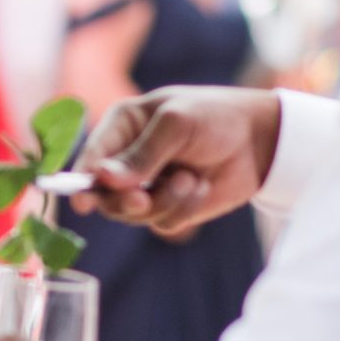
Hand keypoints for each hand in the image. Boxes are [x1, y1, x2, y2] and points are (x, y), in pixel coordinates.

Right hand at [72, 85, 280, 235]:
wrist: (259, 140)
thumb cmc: (214, 117)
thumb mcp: (177, 124)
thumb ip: (141, 153)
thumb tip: (103, 178)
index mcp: (121, 128)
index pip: (90, 159)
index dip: (80, 182)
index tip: (82, 203)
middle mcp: (127, 160)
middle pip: (104, 195)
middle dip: (124, 200)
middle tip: (144, 199)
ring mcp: (147, 186)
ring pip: (133, 214)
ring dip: (163, 201)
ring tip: (191, 180)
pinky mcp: (170, 207)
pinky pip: (162, 223)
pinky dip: (183, 209)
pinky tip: (201, 186)